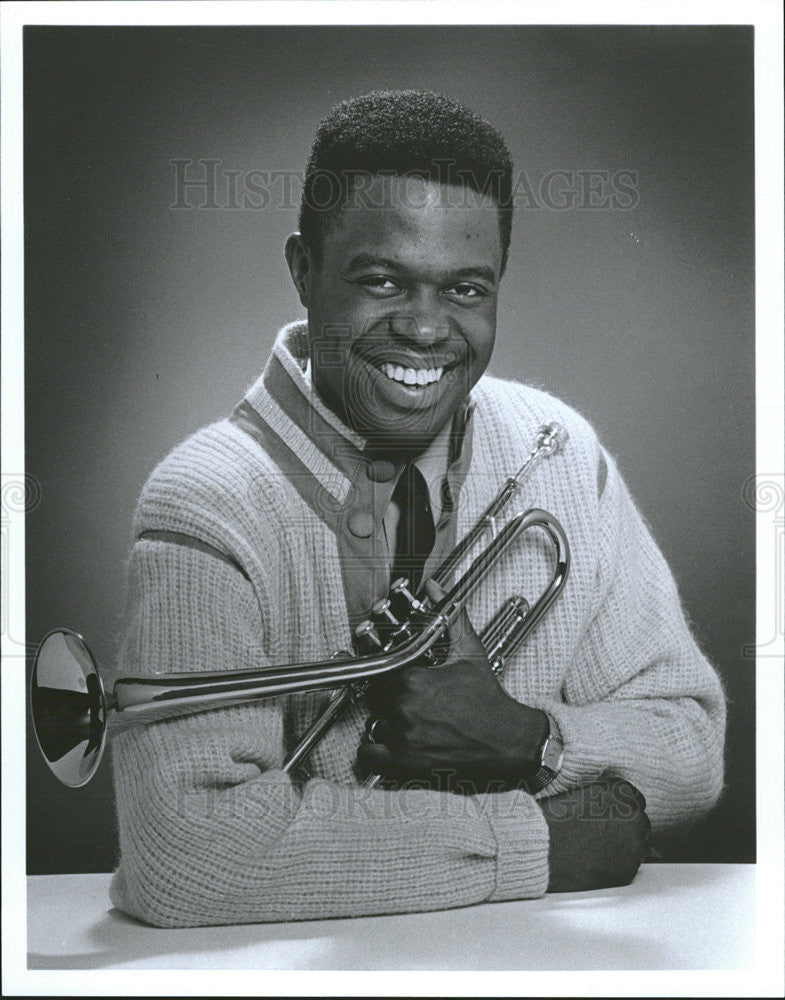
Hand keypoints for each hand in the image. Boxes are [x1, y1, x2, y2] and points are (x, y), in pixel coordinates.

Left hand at [356, 586, 548, 789]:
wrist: (508, 741)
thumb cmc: (489, 701)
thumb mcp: (470, 654)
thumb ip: (449, 619)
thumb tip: (435, 587)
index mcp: (415, 681)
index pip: (380, 671)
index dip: (388, 672)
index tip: (395, 674)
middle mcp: (405, 709)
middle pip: (375, 697)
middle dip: (387, 695)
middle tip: (406, 696)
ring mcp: (404, 738)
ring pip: (373, 723)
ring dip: (384, 721)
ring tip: (404, 718)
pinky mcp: (406, 764)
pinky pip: (370, 756)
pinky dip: (375, 750)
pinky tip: (391, 741)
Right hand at [540, 777, 651, 891]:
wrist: (542, 849)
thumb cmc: (554, 820)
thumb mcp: (581, 793)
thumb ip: (604, 797)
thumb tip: (613, 807)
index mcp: (621, 790)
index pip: (634, 797)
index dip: (620, 808)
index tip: (610, 814)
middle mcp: (633, 815)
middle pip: (639, 820)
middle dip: (626, 826)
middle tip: (603, 832)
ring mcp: (634, 844)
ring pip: (639, 843)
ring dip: (625, 844)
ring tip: (599, 846)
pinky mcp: (629, 869)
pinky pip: (632, 864)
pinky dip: (619, 862)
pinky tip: (598, 859)